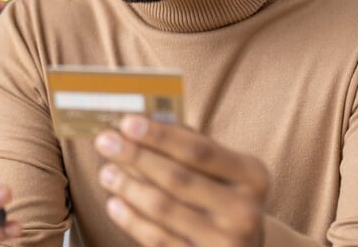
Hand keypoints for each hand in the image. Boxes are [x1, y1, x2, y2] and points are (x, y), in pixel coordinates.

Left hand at [95, 116, 269, 246]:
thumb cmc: (224, 197)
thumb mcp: (224, 171)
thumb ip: (190, 146)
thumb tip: (143, 122)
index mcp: (253, 176)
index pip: (199, 150)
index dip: (161, 136)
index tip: (127, 122)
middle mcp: (245, 210)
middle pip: (177, 178)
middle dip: (136, 157)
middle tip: (105, 141)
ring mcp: (225, 241)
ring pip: (163, 208)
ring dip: (128, 187)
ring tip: (106, 172)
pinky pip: (158, 238)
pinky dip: (131, 219)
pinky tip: (114, 203)